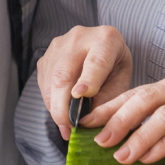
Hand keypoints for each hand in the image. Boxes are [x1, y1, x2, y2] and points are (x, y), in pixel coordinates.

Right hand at [37, 25, 132, 140]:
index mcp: (106, 39)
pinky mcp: (45, 56)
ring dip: (55, 107)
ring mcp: (58, 45)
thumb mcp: (120, 81)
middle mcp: (79, 37)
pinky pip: (43, 84)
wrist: (100, 46)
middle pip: (65, 72)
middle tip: (69, 127)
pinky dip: (51, 103)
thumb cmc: (114, 67)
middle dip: (63, 104)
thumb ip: (107, 98)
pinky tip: (61, 111)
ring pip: (50, 80)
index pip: (96, 61)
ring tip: (66, 126)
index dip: (88, 79)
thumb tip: (86, 121)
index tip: (80, 96)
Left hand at [78, 73, 164, 164]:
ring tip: (122, 156)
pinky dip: (161, 146)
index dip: (107, 108)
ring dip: (139, 137)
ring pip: (162, 115)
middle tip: (101, 140)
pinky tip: (147, 159)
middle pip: (145, 98)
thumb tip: (109, 139)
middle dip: (119, 119)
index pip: (132, 93)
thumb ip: (145, 124)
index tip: (85, 123)